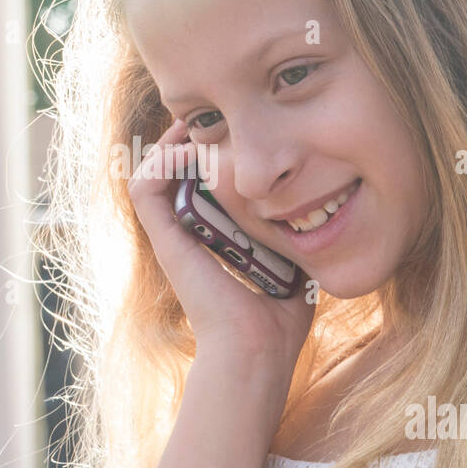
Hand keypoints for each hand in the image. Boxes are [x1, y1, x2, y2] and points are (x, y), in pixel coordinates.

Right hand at [126, 118, 314, 373]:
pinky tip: (187, 147)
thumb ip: (297, 241)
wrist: (257, 349)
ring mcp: (172, 238)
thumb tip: (322, 220)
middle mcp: (186, 236)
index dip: (208, 154)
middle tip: (213, 118)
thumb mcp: (292, 265)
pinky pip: (145, 188)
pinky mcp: (165, 240)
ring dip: (169, 144)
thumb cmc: (279, 321)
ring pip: (150, 174)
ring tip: (195, 124)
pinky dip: (159, 161)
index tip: (232, 132)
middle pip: (171, 173)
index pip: (197, 185)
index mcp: (211, 240)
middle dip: (188, 140)